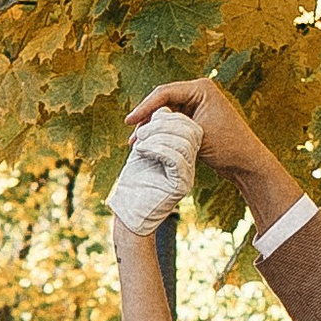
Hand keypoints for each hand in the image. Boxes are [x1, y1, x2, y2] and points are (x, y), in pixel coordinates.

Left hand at [108, 102, 202, 235]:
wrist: (129, 212)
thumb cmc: (134, 181)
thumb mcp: (145, 148)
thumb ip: (156, 129)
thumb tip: (162, 108)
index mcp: (185, 152)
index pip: (188, 124)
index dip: (168, 115)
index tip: (144, 121)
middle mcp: (191, 163)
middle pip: (190, 129)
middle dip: (163, 123)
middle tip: (141, 130)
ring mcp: (189, 175)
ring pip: (183, 141)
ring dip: (157, 134)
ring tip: (139, 141)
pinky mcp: (182, 185)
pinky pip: (176, 157)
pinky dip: (156, 147)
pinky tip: (141, 150)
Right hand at [133, 78, 272, 188]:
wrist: (246, 164)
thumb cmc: (227, 147)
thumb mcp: (195, 135)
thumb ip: (170, 128)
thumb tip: (144, 129)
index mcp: (201, 88)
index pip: (165, 93)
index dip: (144, 107)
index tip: (129, 122)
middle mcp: (198, 93)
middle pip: (162, 101)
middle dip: (146, 118)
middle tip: (132, 135)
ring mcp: (197, 106)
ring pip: (165, 114)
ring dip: (152, 128)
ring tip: (136, 143)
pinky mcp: (196, 120)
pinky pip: (172, 123)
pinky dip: (161, 133)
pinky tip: (149, 144)